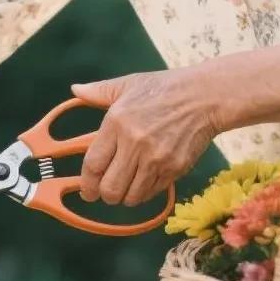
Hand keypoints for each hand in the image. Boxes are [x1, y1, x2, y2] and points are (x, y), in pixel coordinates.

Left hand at [70, 69, 221, 207]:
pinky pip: (152, 193)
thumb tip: (75, 89)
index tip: (87, 189)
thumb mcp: (130, 84)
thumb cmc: (164, 88)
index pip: (93, 164)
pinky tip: (145, 180)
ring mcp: (156, 159)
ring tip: (127, 185)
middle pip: (110, 188)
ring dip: (125, 196)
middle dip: (104, 194)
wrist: (204, 96)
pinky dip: (145, 192)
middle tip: (106, 191)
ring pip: (131, 196)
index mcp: (117, 121)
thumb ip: (99, 91)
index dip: (86, 182)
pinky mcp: (175, 169)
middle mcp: (134, 143)